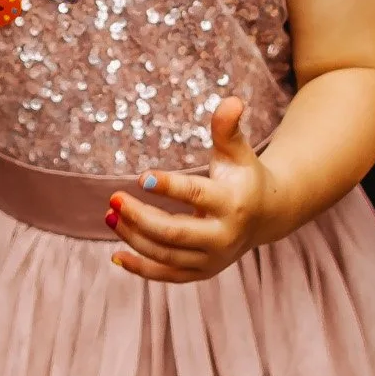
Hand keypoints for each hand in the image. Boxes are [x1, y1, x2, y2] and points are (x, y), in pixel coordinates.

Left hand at [106, 98, 275, 283]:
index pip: (195, 196)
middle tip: (113, 198)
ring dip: (133, 237)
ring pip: (165, 255)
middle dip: (139, 217)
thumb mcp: (237, 151)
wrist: (265, 216)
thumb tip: (231, 100)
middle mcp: (224, 236)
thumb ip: (228, 128)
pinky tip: (115, 255)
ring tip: (109, 215)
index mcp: (232, 204)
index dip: (168, 187)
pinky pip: (166, 275)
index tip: (141, 177)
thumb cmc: (242, 176)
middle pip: (174, 233)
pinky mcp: (202, 272)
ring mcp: (212, 259)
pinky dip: (140, 269)